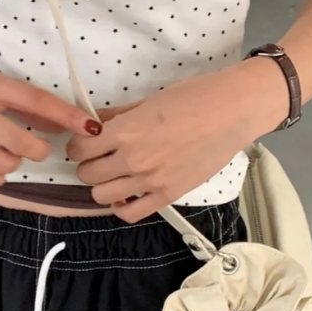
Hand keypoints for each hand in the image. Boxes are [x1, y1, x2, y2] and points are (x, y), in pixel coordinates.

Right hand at [0, 45, 100, 188]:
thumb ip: (20, 100)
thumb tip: (58, 120)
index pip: (37, 101)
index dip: (67, 116)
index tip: (90, 127)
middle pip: (24, 143)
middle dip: (38, 149)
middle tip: (35, 146)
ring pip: (4, 163)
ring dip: (14, 161)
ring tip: (6, 151)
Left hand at [66, 62, 287, 222]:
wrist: (233, 112)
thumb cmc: (194, 97)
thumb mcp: (149, 100)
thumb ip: (119, 115)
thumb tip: (94, 122)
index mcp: (125, 131)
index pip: (80, 148)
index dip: (78, 144)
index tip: (85, 141)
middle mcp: (132, 159)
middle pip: (87, 174)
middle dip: (87, 164)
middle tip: (99, 156)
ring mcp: (150, 181)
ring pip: (101, 196)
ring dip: (102, 185)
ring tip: (113, 174)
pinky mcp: (168, 195)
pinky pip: (131, 213)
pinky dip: (121, 206)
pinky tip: (125, 194)